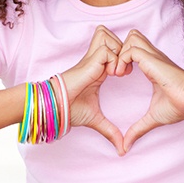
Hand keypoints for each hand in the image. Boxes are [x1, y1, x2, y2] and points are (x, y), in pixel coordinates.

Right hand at [61, 26, 131, 154]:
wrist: (57, 106)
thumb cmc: (71, 108)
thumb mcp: (95, 118)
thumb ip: (110, 130)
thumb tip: (122, 149)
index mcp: (99, 68)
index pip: (113, 48)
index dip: (123, 55)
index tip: (126, 74)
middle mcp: (96, 60)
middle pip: (110, 35)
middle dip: (121, 46)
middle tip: (124, 68)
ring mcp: (92, 58)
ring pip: (107, 35)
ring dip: (117, 50)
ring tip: (118, 70)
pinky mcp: (89, 61)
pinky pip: (106, 50)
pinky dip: (113, 59)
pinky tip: (112, 74)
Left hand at [116, 29, 183, 152]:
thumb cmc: (178, 106)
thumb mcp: (153, 116)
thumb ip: (138, 128)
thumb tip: (125, 147)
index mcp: (151, 66)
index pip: (134, 48)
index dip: (123, 57)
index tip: (117, 76)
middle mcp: (151, 57)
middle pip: (132, 36)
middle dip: (120, 48)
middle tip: (116, 69)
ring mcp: (152, 55)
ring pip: (131, 37)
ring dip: (121, 52)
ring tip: (118, 72)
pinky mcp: (151, 58)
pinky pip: (130, 49)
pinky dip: (122, 59)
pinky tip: (121, 74)